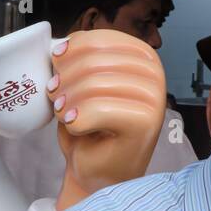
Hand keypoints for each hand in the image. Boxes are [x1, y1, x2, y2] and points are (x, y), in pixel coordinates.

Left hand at [47, 29, 166, 209]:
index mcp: (143, 57)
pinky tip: (74, 126)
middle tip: (56, 97)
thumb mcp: (83, 84)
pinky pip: (98, 110)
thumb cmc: (92, 128)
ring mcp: (154, 99)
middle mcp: (154, 74)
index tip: (56, 67)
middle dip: (65, 78)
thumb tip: (59, 48)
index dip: (71, 51)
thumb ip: (79, 60)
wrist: (99, 171)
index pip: (100, 39)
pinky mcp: (146, 123)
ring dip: (68, 100)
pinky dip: (77, 119)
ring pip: (94, 85)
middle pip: (94, 61)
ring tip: (64, 113)